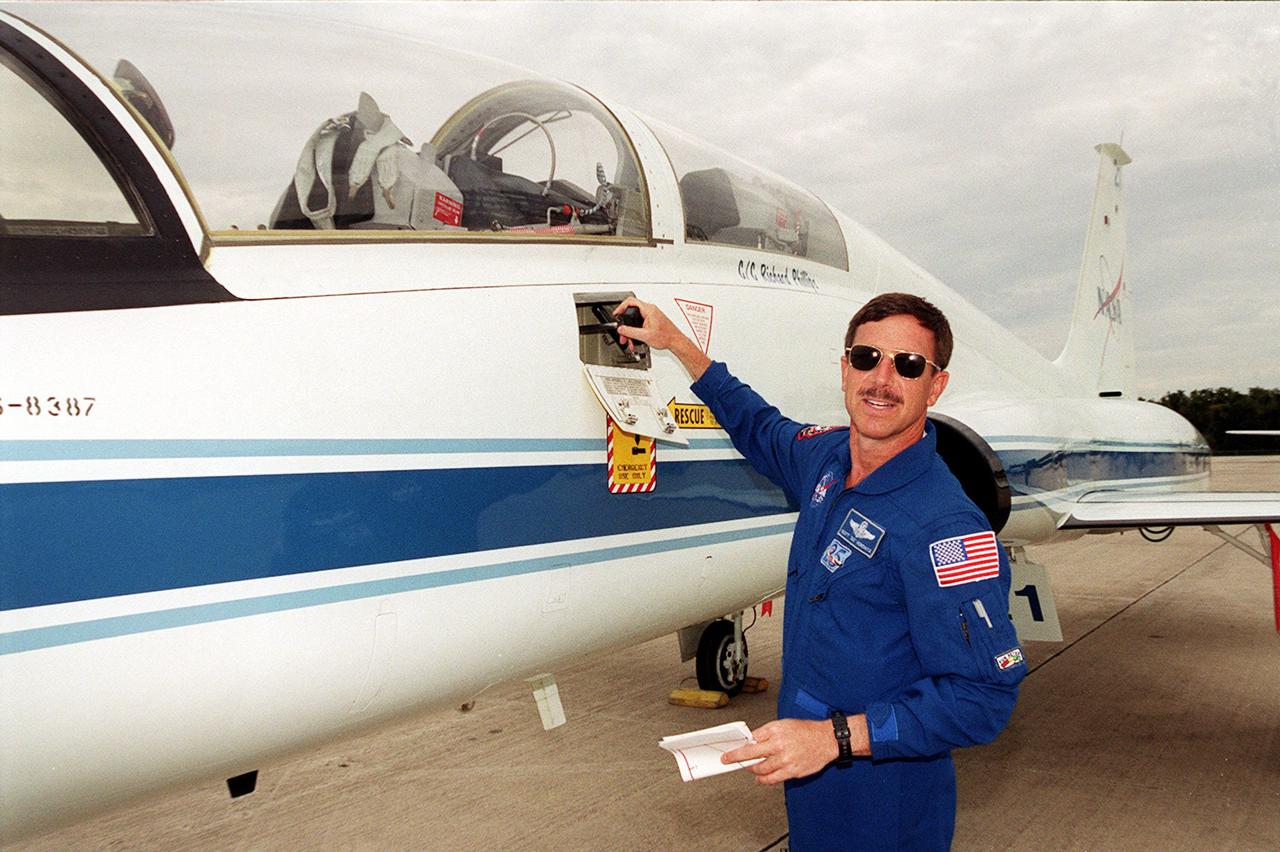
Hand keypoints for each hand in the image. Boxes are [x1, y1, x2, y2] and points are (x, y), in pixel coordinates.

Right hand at [613, 297, 710, 378]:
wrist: (675, 341)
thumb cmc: (666, 336)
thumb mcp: (645, 335)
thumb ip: (631, 331)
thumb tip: (621, 328)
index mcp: (648, 310)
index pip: (631, 301)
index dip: (621, 307)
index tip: (616, 314)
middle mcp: (650, 310)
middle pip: (631, 313)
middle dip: (625, 325)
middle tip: (622, 334)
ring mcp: (651, 315)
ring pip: (635, 320)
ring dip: (630, 330)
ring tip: (629, 340)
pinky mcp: (652, 320)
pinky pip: (640, 323)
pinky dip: (636, 331)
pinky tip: (635, 339)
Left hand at [719, 718, 841, 784]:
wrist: (826, 740)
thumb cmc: (806, 731)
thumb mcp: (783, 725)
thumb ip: (767, 734)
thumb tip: (752, 741)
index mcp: (776, 731)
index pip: (751, 740)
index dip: (738, 748)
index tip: (729, 753)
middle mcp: (779, 745)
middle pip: (751, 755)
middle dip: (737, 759)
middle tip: (730, 761)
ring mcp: (785, 760)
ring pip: (761, 769)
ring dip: (752, 770)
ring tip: (750, 768)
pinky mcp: (792, 771)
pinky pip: (773, 779)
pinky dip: (763, 780)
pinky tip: (760, 778)